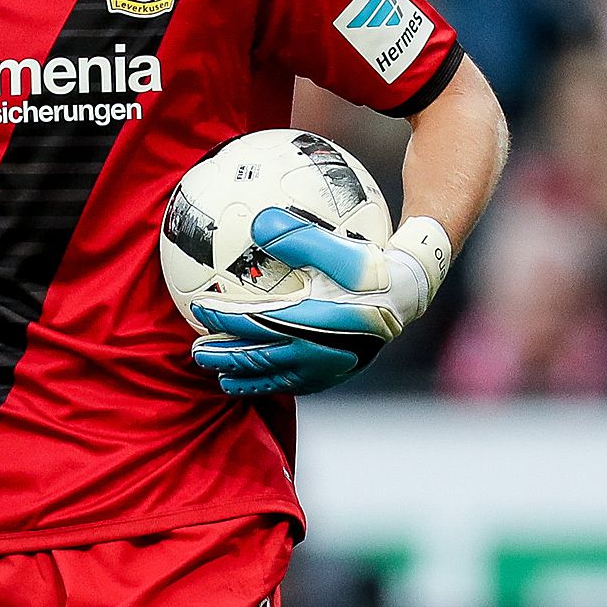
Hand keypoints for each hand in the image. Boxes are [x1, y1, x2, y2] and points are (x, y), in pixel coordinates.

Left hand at [189, 208, 449, 394]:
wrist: (409, 292)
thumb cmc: (370, 264)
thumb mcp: (337, 246)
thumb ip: (297, 237)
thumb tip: (257, 222)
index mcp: (313, 320)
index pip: (255, 322)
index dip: (223, 318)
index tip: (196, 309)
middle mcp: (319, 350)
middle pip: (259, 358)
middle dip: (225, 356)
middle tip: (196, 353)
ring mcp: (329, 367)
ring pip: (276, 377)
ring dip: (245, 377)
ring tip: (221, 377)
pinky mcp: (339, 373)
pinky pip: (297, 384)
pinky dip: (273, 385)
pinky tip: (260, 382)